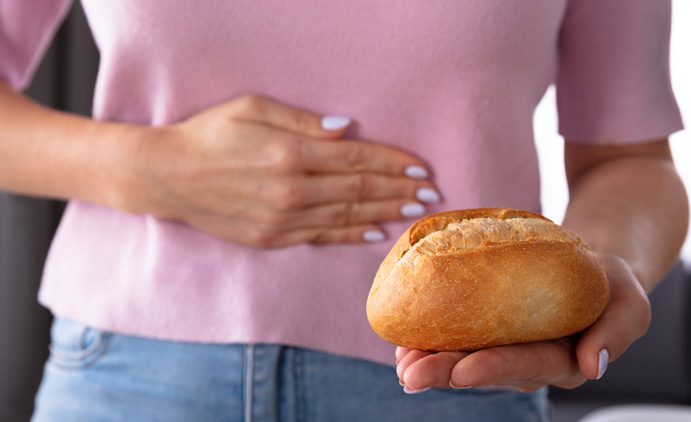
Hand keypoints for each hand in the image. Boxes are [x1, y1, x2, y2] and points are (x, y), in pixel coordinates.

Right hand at [129, 95, 437, 246]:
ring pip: (347, 218)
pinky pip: (321, 238)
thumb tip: (347, 129)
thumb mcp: (252, 108)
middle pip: (359, 191)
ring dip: (385, 214)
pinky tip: (376, 234)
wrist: (167, 176)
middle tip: (432, 194)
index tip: (422, 168)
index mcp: (290, 153)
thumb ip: (303, 120)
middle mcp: (291, 190)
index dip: (393, 164)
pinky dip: (351, 237)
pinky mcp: (272, 238)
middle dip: (400, 191)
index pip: (357, 160)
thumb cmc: (209, 133)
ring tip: (416, 213)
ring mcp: (282, 219)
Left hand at [395, 254, 650, 392]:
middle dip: (445, 373)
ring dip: (429, 361)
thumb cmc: (611, 285)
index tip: (462, 371)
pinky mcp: (489, 330)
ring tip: (399, 361)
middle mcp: (528, 361)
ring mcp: (505, 346)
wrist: (592, 267)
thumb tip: (593, 366)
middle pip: (484, 369)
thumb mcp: (630, 303)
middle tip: (410, 374)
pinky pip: (457, 338)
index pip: (526, 365)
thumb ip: (617, 333)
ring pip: (463, 358)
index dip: (493, 368)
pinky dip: (429, 339)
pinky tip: (403, 342)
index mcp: (563, 361)